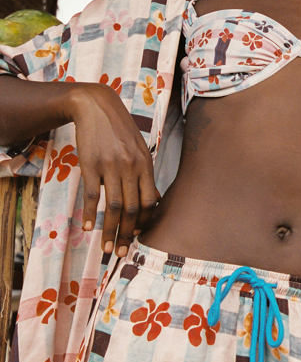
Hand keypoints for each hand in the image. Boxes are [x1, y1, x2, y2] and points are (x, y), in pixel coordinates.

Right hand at [68, 83, 158, 256]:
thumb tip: (152, 200)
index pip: (150, 201)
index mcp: (145, 164)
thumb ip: (144, 173)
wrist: (97, 107)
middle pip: (132, 209)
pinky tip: (87, 227)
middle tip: (123, 253)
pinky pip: (90, 195)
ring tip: (107, 248)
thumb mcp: (139, 149)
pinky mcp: (90, 165)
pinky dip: (89, 214)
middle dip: (129, 234)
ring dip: (110, 231)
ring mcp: (110, 166)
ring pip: (113, 207)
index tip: (139, 236)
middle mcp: (130, 167)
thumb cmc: (120, 131)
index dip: (145, 222)